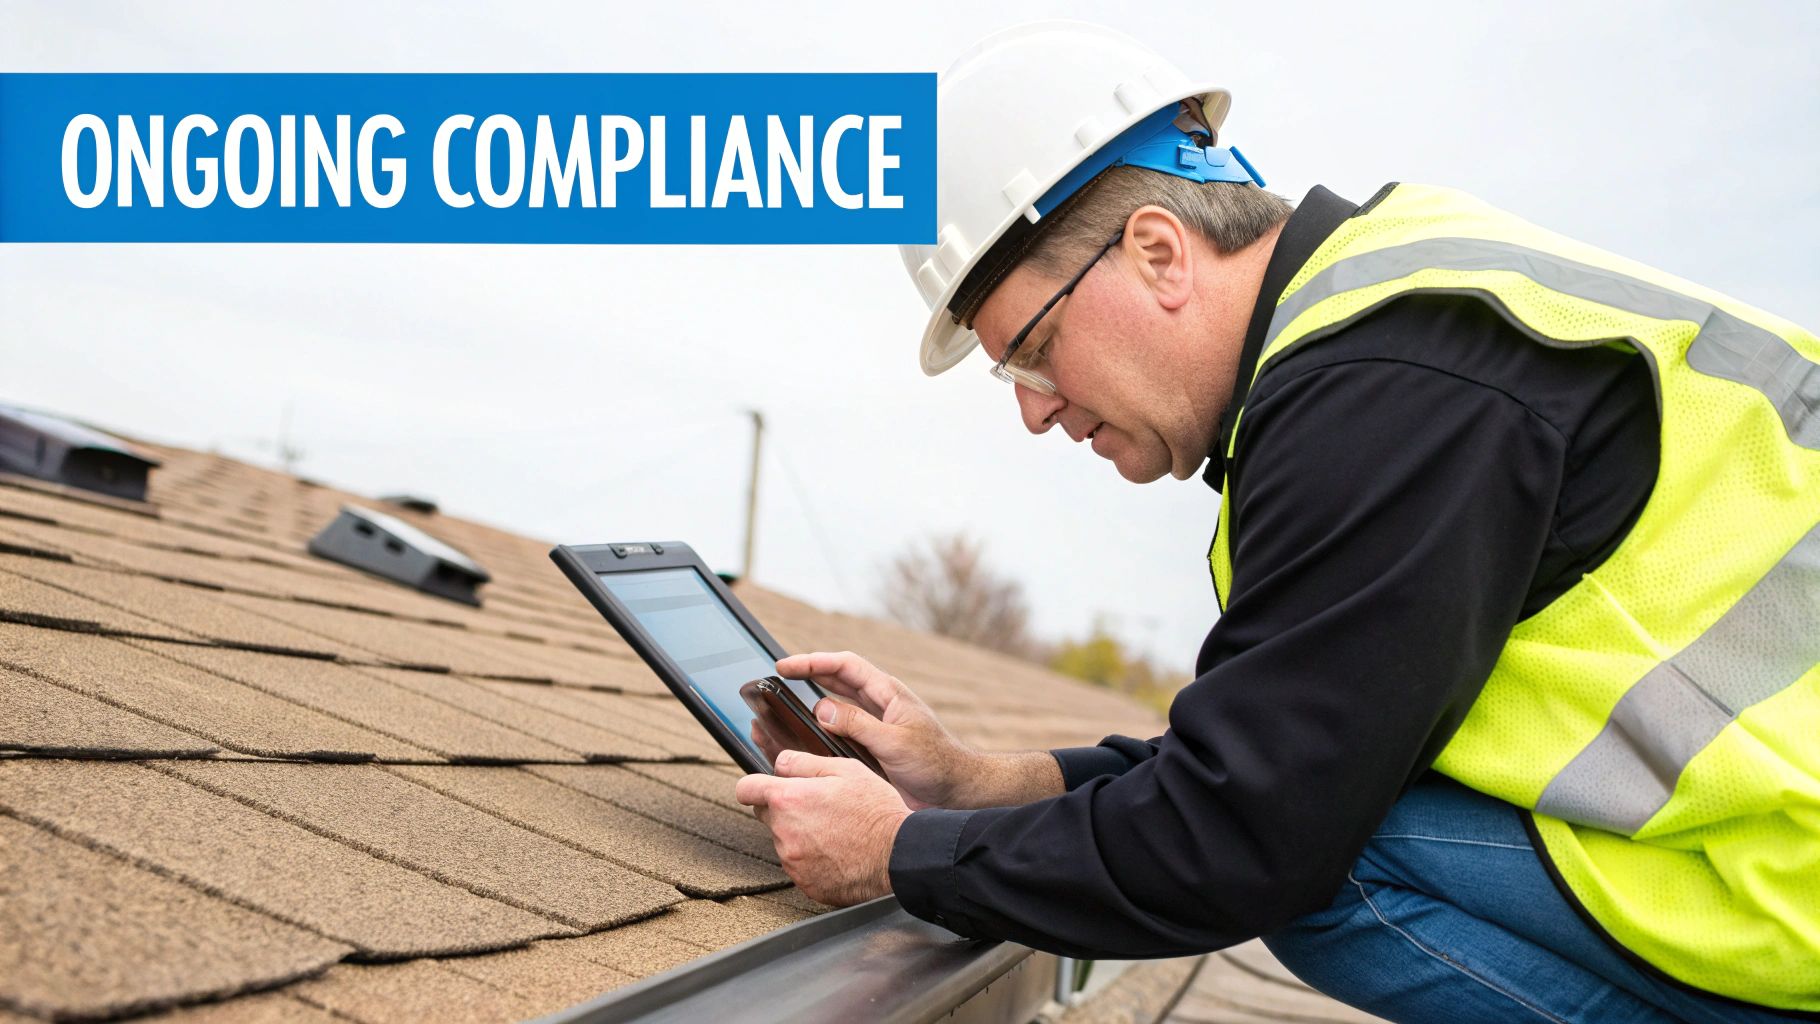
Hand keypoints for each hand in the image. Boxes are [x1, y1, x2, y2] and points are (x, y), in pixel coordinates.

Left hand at [735, 749, 909, 906]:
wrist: (898, 855)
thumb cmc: (876, 811)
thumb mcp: (846, 770)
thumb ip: (805, 763)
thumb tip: (780, 762)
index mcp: (789, 799)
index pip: (746, 789)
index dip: (754, 786)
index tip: (761, 788)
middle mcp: (784, 832)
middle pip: (766, 816)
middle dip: (783, 809)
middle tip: (817, 807)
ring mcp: (792, 861)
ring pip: (784, 841)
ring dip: (799, 834)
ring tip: (834, 831)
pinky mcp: (804, 883)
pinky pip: (798, 866)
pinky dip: (812, 858)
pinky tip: (837, 851)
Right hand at [776, 651, 977, 810]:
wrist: (956, 791)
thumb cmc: (936, 763)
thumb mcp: (895, 742)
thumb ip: (859, 725)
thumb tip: (821, 708)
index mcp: (887, 694)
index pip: (845, 666)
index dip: (814, 662)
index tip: (785, 667)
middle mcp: (879, 706)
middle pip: (837, 680)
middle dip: (807, 675)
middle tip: (777, 678)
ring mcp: (875, 726)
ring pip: (836, 705)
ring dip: (810, 701)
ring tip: (783, 705)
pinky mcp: (872, 747)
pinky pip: (841, 732)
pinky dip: (820, 731)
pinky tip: (805, 738)